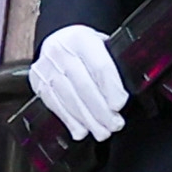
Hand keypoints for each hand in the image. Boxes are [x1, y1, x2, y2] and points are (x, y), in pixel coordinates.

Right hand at [30, 24, 125, 142]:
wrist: (59, 40)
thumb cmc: (87, 46)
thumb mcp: (104, 44)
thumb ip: (115, 62)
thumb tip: (133, 88)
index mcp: (82, 38)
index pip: (99, 66)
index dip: (110, 88)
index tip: (120, 105)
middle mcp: (60, 51)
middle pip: (83, 85)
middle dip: (101, 110)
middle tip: (115, 125)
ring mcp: (45, 68)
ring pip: (68, 98)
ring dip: (87, 119)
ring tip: (102, 132)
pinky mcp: (37, 82)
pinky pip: (54, 104)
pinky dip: (69, 121)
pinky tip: (81, 130)